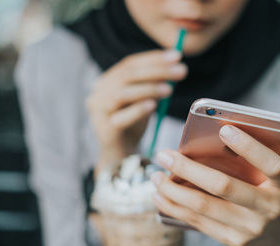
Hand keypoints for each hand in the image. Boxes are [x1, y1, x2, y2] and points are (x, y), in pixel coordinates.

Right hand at [86, 50, 187, 168]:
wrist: (121, 155)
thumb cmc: (133, 124)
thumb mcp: (144, 99)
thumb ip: (153, 83)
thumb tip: (175, 65)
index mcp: (107, 81)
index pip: (130, 64)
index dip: (153, 58)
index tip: (177, 56)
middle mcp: (98, 93)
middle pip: (127, 76)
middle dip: (157, 71)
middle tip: (181, 71)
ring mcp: (99, 112)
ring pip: (122, 94)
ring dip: (149, 89)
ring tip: (169, 89)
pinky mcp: (105, 130)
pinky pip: (121, 118)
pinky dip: (138, 110)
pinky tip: (153, 105)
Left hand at [151, 125, 279, 245]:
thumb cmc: (272, 190)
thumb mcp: (274, 175)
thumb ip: (251, 160)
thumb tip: (204, 141)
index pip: (271, 164)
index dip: (249, 147)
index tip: (224, 129)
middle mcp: (272, 208)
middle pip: (224, 186)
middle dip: (188, 169)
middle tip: (163, 154)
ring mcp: (253, 228)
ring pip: (204, 207)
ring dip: (173, 190)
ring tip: (155, 176)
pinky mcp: (236, 242)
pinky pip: (200, 223)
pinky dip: (176, 208)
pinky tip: (161, 196)